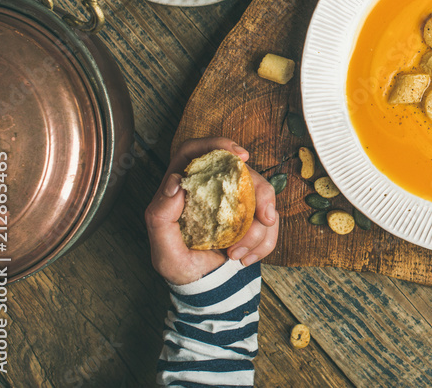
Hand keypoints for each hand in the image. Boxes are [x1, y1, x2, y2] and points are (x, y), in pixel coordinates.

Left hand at [145, 137, 278, 284]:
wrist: (204, 287)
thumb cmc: (181, 266)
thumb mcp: (163, 249)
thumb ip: (160, 218)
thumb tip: (176, 184)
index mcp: (186, 187)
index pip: (197, 151)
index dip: (219, 145)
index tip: (241, 156)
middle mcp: (213, 189)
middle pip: (242, 172)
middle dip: (260, 195)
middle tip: (264, 218)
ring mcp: (236, 202)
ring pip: (263, 197)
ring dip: (258, 230)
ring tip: (236, 255)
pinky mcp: (254, 218)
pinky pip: (271, 223)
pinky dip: (263, 244)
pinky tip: (245, 260)